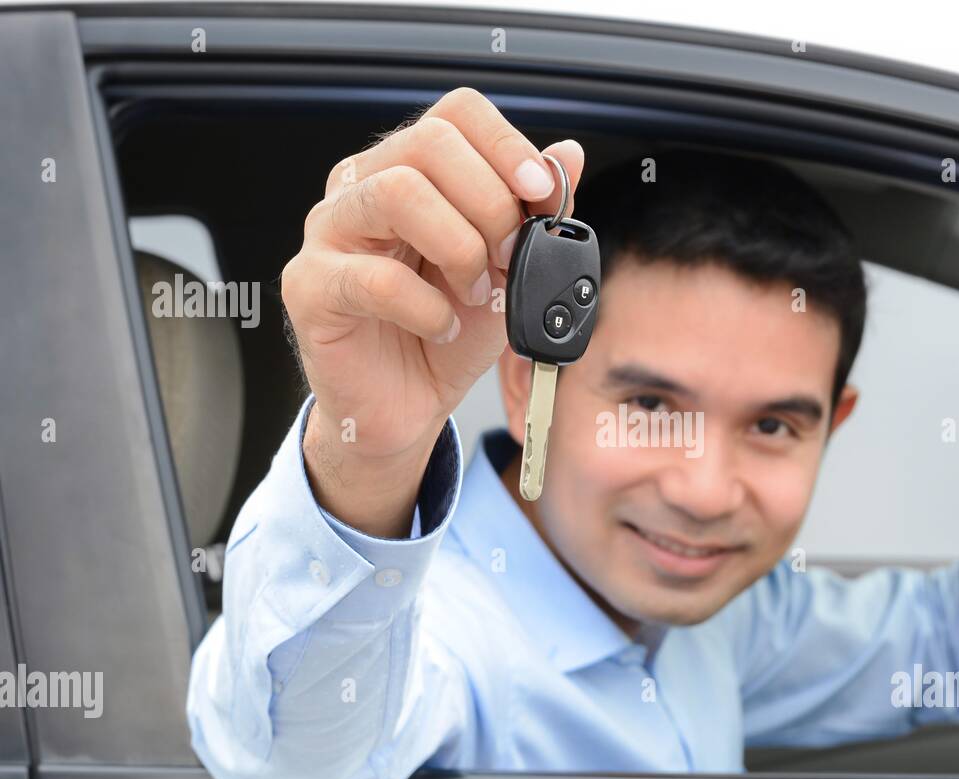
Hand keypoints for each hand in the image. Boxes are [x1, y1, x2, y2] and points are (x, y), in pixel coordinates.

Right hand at [279, 88, 584, 535]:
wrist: (406, 405)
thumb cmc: (447, 333)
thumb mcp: (511, 270)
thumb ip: (536, 213)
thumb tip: (568, 156)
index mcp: (410, 169)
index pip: (455, 114)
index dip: (506, 145)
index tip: (540, 191)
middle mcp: (363, 186)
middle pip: (429, 143)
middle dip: (490, 203)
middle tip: (509, 258)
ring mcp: (329, 232)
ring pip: (397, 193)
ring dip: (458, 247)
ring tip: (475, 292)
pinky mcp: (312, 287)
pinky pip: (376, 279)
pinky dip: (429, 309)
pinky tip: (444, 327)